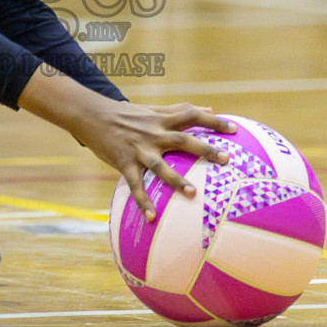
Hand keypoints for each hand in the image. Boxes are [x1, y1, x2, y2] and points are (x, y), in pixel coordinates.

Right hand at [16, 70, 235, 220]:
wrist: (92, 115)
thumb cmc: (127, 113)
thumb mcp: (154, 109)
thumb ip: (180, 111)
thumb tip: (209, 109)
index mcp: (162, 119)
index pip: (192, 115)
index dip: (213, 121)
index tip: (234, 130)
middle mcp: (153, 133)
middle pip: (183, 139)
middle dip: (204, 149)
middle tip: (226, 160)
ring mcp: (139, 148)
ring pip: (160, 165)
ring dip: (176, 180)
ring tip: (193, 194)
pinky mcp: (124, 162)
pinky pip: (135, 185)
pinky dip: (143, 202)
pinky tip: (152, 218)